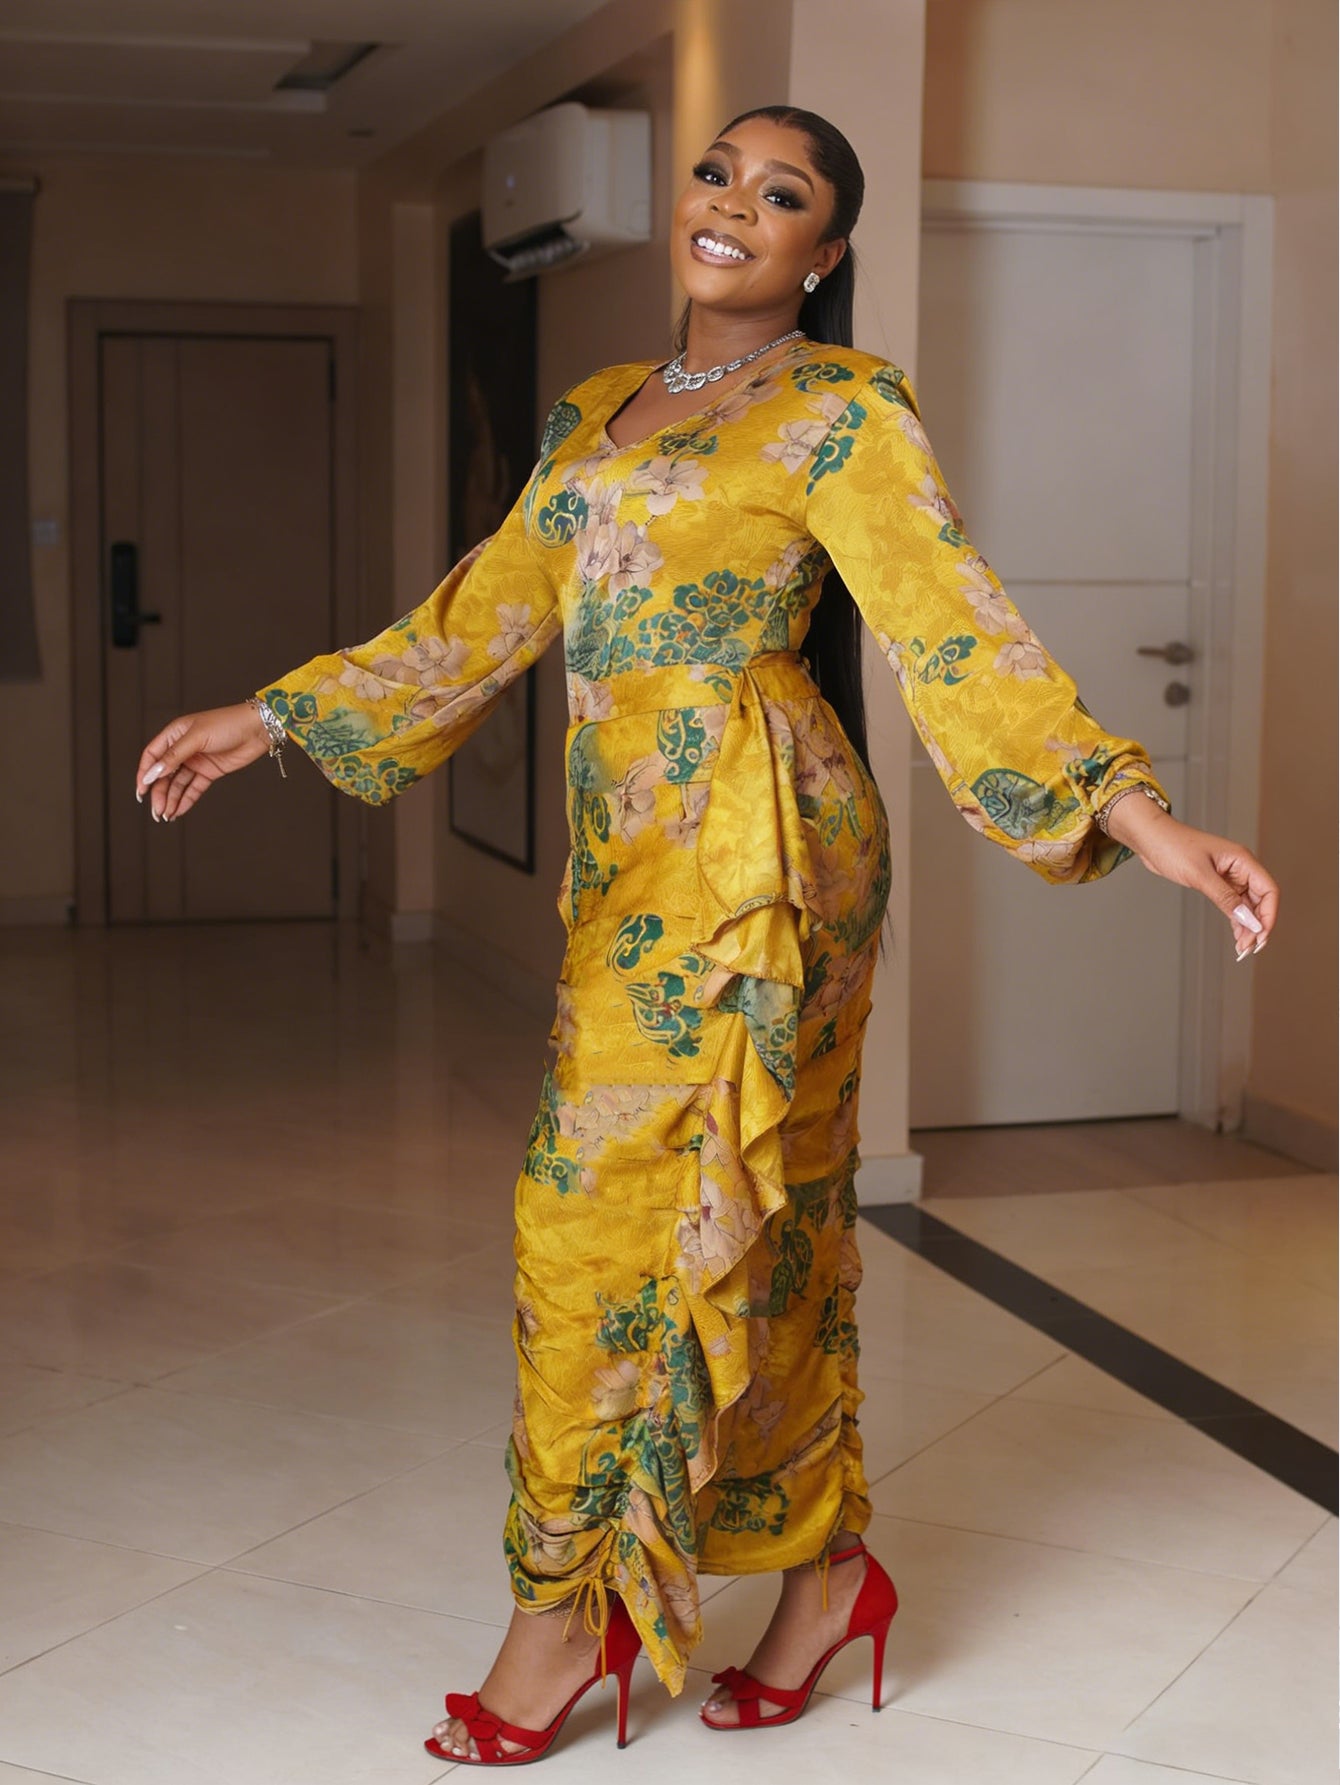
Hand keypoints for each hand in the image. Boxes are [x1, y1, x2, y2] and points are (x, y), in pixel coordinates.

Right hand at [134, 702, 273, 820]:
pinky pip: (193, 788)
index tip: (142, 791)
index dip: (145, 774)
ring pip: (177, 784)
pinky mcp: (210, 772)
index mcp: (174, 734)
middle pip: (164, 774)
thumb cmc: (227, 724)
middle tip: (157, 811)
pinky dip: (185, 800)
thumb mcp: (196, 738)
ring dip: (170, 799)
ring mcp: (196, 761)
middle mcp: (183, 748)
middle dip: (159, 793)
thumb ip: (174, 756)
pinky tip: (178, 811)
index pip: (152, 756)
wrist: (257, 729)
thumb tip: (152, 773)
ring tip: (165, 815)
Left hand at [1104, 794, 1278, 960]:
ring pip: (1247, 906)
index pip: (1268, 890)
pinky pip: (1234, 904)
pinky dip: (1236, 920)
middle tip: (1248, 949)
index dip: (1269, 915)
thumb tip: (1247, 920)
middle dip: (1258, 925)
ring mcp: (1229, 876)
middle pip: (1261, 900)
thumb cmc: (1173, 847)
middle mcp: (1240, 868)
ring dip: (1248, 927)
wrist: (1151, 839)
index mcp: (1242, 860)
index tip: (1261, 936)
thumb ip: (1224, 897)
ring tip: (1243, 949)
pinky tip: (1237, 936)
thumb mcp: (1199, 875)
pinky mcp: (1217, 883)